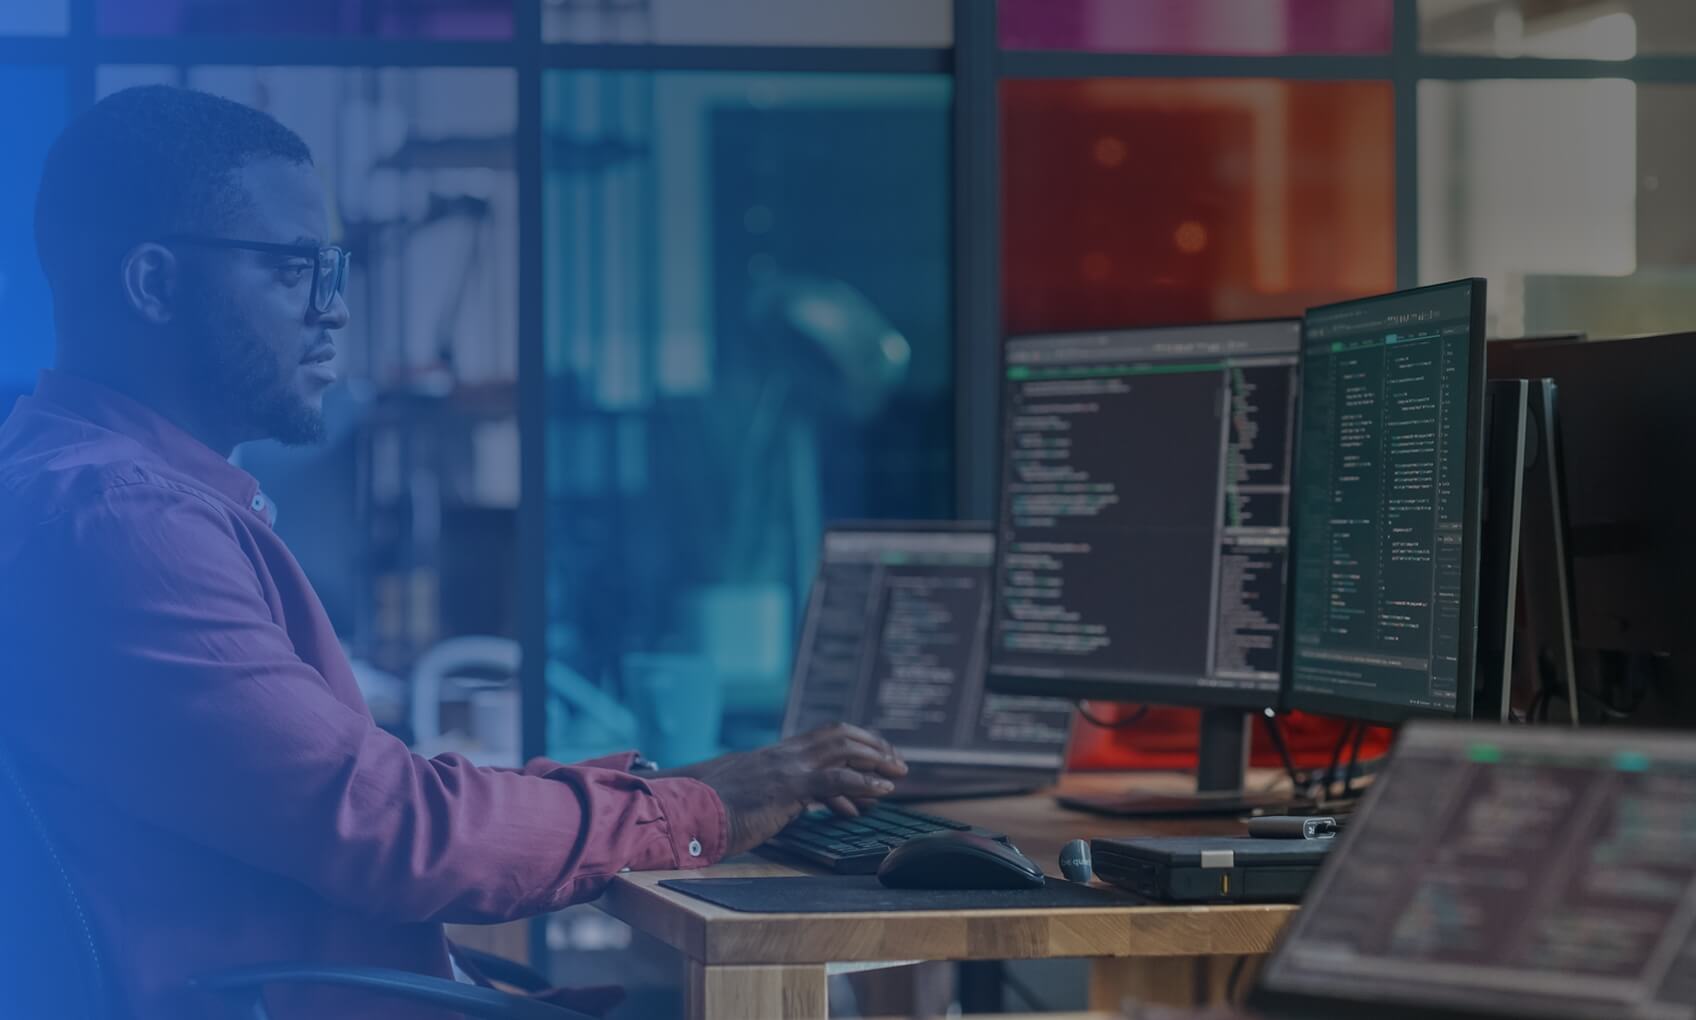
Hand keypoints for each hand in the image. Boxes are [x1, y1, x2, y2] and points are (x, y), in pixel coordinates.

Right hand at [679, 724, 907, 855]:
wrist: (682, 810)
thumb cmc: (706, 809)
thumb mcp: (744, 797)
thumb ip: (768, 797)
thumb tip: (790, 808)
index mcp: (773, 756)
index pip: (822, 737)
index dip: (853, 742)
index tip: (874, 756)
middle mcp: (783, 754)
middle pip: (838, 734)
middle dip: (872, 745)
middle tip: (896, 763)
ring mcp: (786, 768)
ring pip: (842, 748)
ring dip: (876, 758)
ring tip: (898, 773)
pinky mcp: (786, 787)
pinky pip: (835, 780)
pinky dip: (864, 784)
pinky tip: (882, 793)